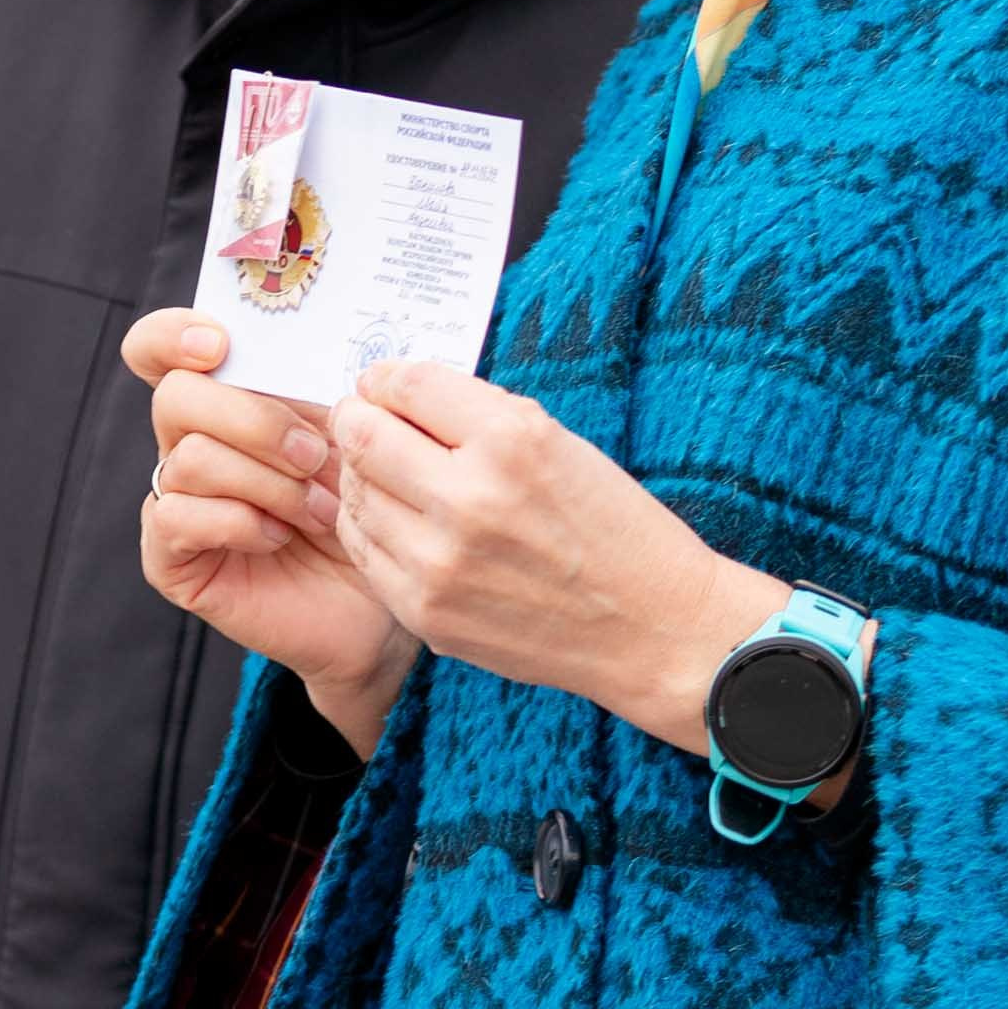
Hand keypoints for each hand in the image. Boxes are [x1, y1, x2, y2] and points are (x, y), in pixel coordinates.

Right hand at [125, 312, 414, 756]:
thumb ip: (332, 389)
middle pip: (177, 396)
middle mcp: (191, 442)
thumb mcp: (359, 438)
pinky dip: (238, 522)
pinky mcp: (171, 555)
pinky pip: (175, 517)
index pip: (163, 347)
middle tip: (314, 454)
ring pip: (189, 457)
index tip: (219, 343)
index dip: (173, 333)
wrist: (380, 602)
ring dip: (266, 481)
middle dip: (254, 420)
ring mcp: (176, 498)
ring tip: (320, 510)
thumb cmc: (371, 508)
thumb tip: (339, 351)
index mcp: (229, 398)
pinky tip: (280, 538)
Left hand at [320, 363, 785, 755]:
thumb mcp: (561, 443)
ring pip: (354, 496)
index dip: (384, 380)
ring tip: (388, 475)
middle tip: (365, 421)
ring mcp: (441, 564)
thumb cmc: (613, 528)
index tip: (382, 385)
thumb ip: (478, 413)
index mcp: (511, 441)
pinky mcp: (427, 613)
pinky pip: (365, 552)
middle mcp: (469, 499)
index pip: (406, 385)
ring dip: (362, 476)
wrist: (653, 628)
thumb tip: (397, 393)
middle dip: (358, 420)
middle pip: (362, 437)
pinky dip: (370, 527)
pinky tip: (395, 520)